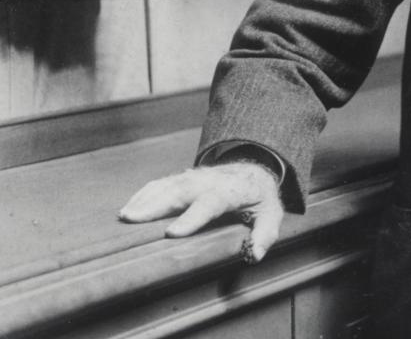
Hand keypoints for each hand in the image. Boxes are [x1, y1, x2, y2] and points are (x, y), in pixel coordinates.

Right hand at [118, 162, 283, 262]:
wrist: (254, 169)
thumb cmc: (260, 198)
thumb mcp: (272, 214)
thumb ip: (265, 234)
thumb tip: (255, 254)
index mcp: (231, 191)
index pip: (211, 203)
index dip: (191, 217)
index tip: (172, 233)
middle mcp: (209, 182)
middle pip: (181, 192)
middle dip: (156, 205)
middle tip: (133, 220)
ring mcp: (194, 178)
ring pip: (167, 186)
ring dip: (144, 199)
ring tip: (125, 216)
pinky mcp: (183, 178)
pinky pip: (160, 184)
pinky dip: (143, 194)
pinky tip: (128, 208)